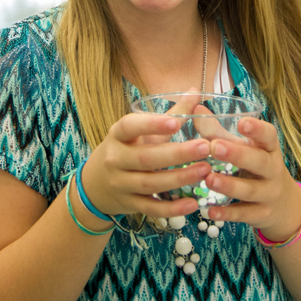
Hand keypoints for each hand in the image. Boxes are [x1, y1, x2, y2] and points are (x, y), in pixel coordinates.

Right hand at [81, 91, 211, 218]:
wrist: (94, 185)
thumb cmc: (125, 149)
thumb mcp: (139, 131)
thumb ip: (169, 113)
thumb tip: (195, 91)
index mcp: (118, 135)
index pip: (130, 127)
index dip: (151, 124)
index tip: (175, 123)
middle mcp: (116, 159)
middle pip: (146, 158)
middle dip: (177, 154)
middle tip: (206, 147)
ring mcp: (121, 184)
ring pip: (151, 184)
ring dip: (179, 178)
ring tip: (205, 170)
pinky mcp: (130, 205)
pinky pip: (151, 208)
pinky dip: (172, 209)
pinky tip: (193, 204)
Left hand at [199, 111, 300, 240]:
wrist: (283, 205)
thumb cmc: (255, 167)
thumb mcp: (243, 149)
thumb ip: (219, 132)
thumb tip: (196, 110)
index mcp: (269, 148)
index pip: (269, 136)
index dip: (257, 129)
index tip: (241, 122)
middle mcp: (273, 169)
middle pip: (259, 161)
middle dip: (238, 154)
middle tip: (214, 147)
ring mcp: (269, 193)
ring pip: (251, 190)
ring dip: (229, 185)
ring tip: (209, 179)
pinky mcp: (262, 214)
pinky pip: (244, 214)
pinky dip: (227, 213)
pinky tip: (210, 211)